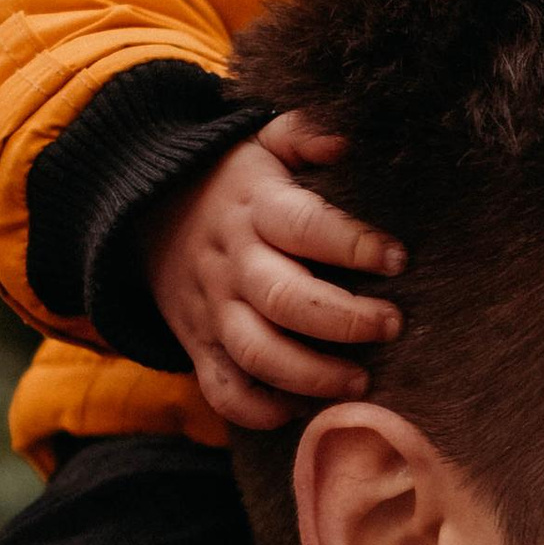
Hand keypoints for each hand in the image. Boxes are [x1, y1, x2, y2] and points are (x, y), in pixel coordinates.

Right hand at [141, 108, 405, 431]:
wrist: (146, 214)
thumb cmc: (236, 182)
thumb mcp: (262, 143)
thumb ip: (306, 132)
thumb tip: (346, 138)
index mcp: (256, 208)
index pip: (304, 227)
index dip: (352, 245)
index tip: (397, 258)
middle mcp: (234, 263)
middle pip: (284, 301)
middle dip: (344, 320)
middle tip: (392, 325)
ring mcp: (214, 310)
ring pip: (257, 355)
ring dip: (311, 376)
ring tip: (361, 383)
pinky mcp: (201, 348)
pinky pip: (224, 393)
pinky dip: (261, 412)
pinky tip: (301, 408)